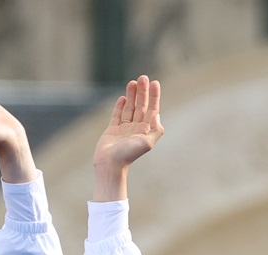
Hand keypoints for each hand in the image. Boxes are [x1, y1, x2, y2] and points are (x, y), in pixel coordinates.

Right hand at [93, 76, 164, 200]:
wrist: (110, 164)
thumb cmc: (129, 155)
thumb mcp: (147, 143)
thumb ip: (156, 130)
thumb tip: (157, 115)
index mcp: (146, 130)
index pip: (152, 109)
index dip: (154, 96)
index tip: (155, 83)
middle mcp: (136, 128)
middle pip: (141, 106)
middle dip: (142, 92)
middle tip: (143, 77)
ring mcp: (124, 128)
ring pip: (129, 108)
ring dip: (132, 95)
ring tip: (132, 82)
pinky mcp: (112, 130)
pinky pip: (117, 115)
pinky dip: (120, 106)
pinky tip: (123, 98)